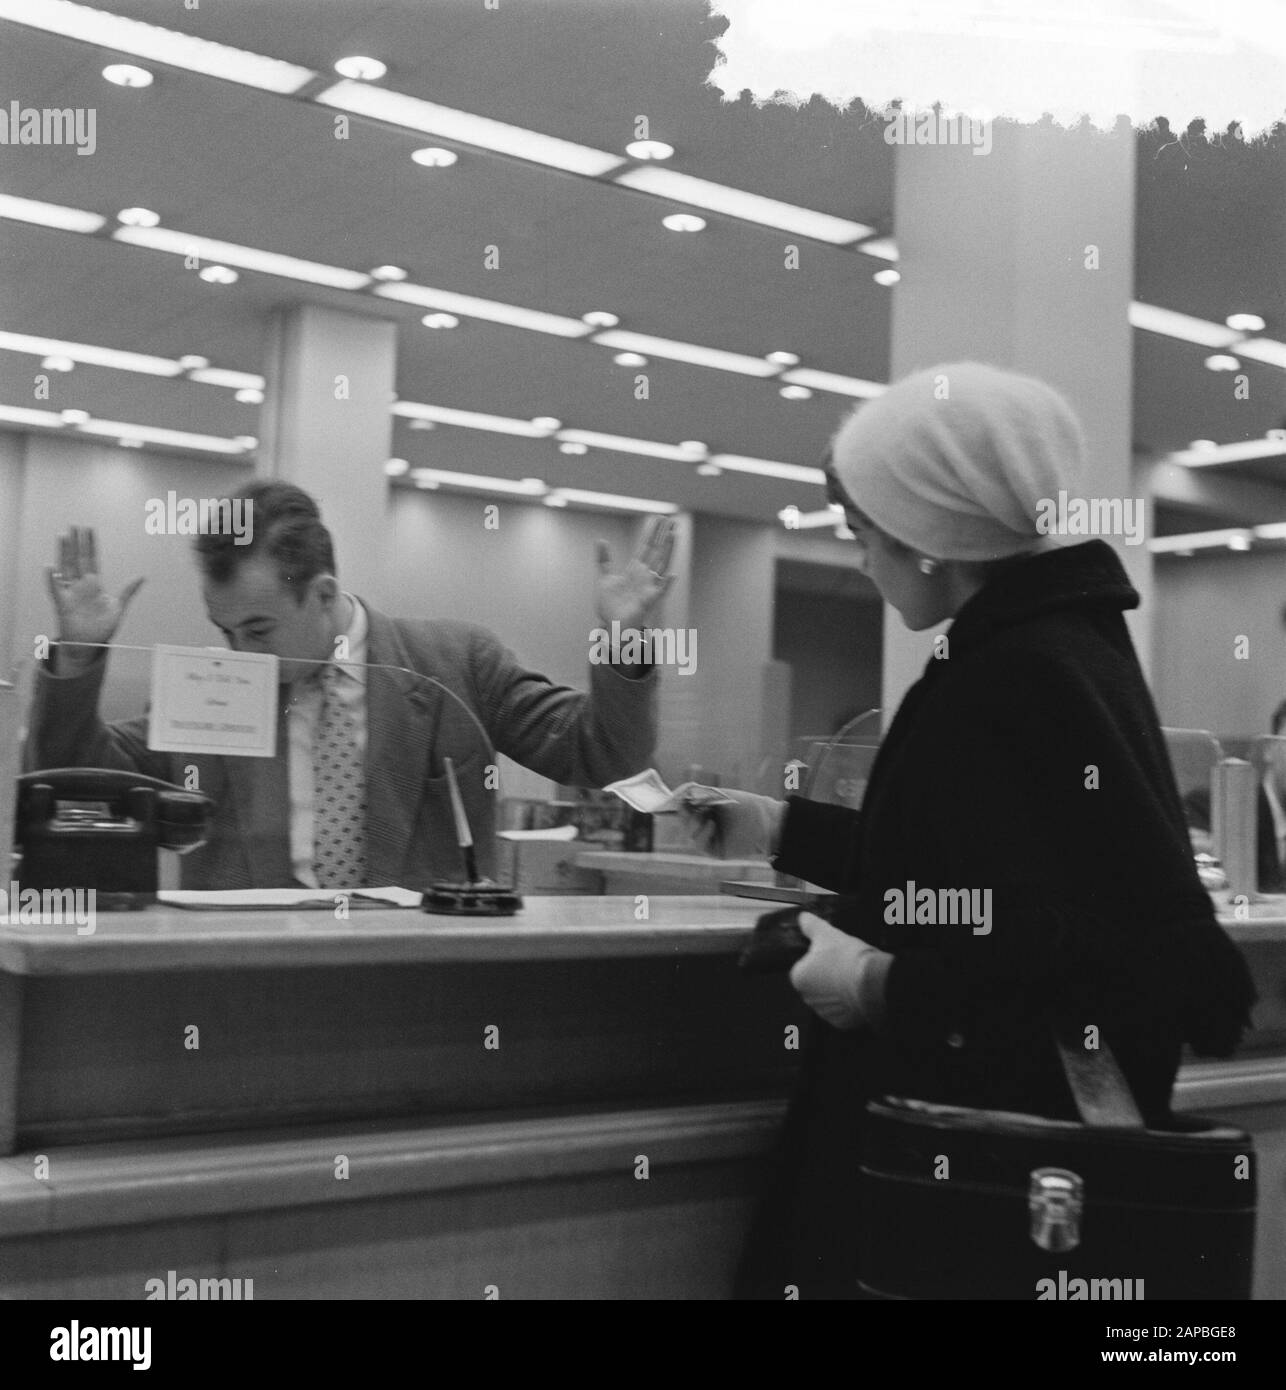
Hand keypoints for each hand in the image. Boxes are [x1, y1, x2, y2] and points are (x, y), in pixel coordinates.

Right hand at [45, 527, 143, 668]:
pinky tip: (51, 567)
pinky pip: (55, 589)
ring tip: (63, 536)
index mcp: (94, 584)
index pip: (91, 559)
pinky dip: (52, 578)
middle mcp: (81, 585)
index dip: (90, 545)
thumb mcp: (118, 607)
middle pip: (77, 559)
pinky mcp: (63, 603)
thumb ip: (128, 591)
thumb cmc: (103, 627)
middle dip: (76, 542)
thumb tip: (142, 576)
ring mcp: (70, 592)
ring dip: (64, 552)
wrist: (90, 645)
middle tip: (74, 525)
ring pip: (66, 568)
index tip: (89, 530)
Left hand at [595, 516, 675, 629]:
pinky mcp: (649, 601)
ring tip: (674, 535)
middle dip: (663, 536)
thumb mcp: (603, 578)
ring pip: (662, 565)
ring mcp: (649, 587)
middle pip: (656, 551)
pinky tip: (672, 575)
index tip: (658, 519)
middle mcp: (645, 576)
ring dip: (669, 551)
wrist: (611, 625)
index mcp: (635, 570)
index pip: (646, 547)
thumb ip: (604, 560)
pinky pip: (660, 592)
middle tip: (671, 519)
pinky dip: (667, 584)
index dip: (652, 533)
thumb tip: (601, 540)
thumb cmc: (610, 605)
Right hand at [678, 788, 785, 858]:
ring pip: (691, 834)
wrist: (767, 822)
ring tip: (703, 816)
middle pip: (685, 823)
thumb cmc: (747, 805)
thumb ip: (699, 793)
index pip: (686, 809)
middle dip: (684, 815)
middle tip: (684, 807)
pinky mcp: (716, 850)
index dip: (678, 806)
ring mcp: (712, 838)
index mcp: (707, 810)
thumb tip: (679, 792)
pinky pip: (701, 845)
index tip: (673, 799)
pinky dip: (703, 834)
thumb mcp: (720, 795)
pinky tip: (711, 825)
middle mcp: (707, 824)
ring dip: (693, 824)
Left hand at [789, 913, 882, 1030]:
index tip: (833, 956)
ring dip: (838, 992)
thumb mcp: (827, 934)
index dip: (820, 961)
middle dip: (828, 978)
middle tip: (845, 966)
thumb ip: (811, 926)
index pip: (804, 968)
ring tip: (854, 979)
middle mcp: (807, 998)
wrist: (871, 981)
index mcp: (798, 977)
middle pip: (816, 985)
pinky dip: (850, 1005)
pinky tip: (858, 993)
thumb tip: (802, 918)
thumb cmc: (846, 956)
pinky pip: (843, 1012)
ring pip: (830, 999)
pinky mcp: (841, 1023)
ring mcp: (824, 1013)